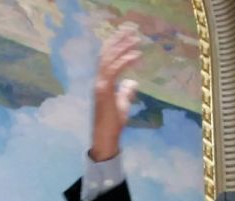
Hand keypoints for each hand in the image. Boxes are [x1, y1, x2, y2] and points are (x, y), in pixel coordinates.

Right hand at [90, 27, 140, 161]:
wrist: (105, 137)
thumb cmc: (113, 124)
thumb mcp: (122, 104)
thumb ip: (126, 92)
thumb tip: (133, 82)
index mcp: (102, 82)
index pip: (107, 58)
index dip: (116, 45)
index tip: (127, 35)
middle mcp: (99, 80)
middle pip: (107, 53)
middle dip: (118, 40)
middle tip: (131, 29)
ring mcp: (100, 85)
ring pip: (109, 59)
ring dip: (122, 46)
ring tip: (135, 38)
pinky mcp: (104, 91)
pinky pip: (114, 71)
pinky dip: (125, 61)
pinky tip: (136, 55)